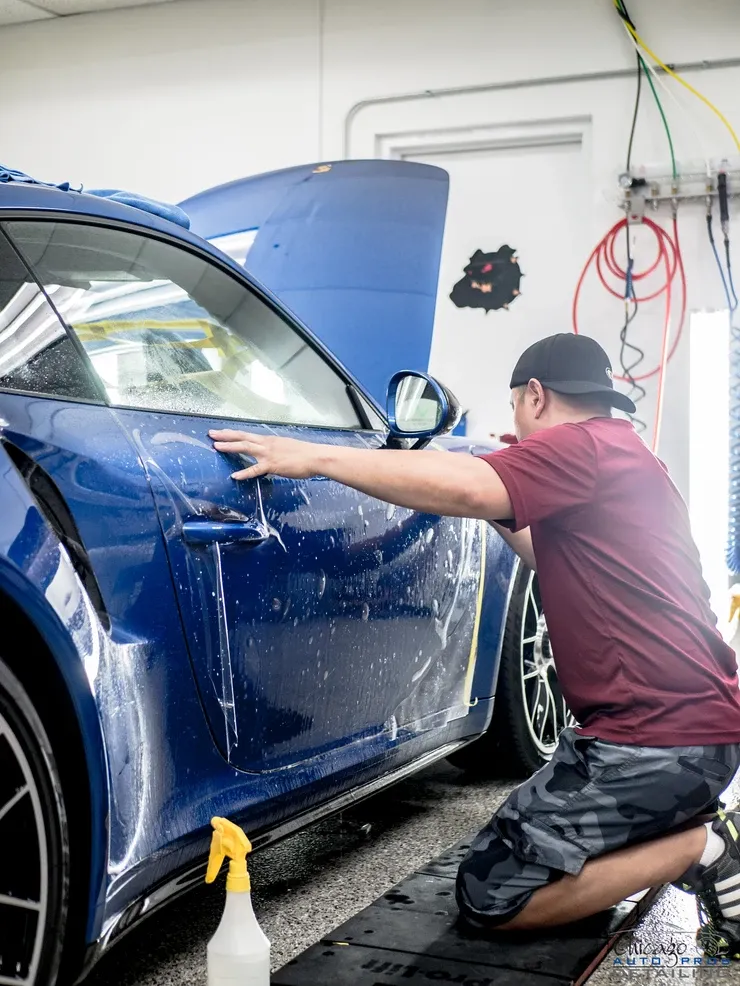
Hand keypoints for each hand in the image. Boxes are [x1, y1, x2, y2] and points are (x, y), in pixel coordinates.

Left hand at [209, 429, 323, 480]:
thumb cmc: (304, 454)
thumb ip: (275, 450)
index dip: (232, 433)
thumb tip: (269, 454)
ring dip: (230, 447)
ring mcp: (268, 454)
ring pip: (245, 447)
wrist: (315, 457)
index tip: (220, 431)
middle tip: (211, 433)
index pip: (247, 435)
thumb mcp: (286, 448)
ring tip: (216, 446)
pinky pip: (255, 469)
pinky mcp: (272, 465)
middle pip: (242, 437)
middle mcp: (266, 444)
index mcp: (269, 440)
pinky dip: (244, 472)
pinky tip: (235, 476)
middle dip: (225, 435)